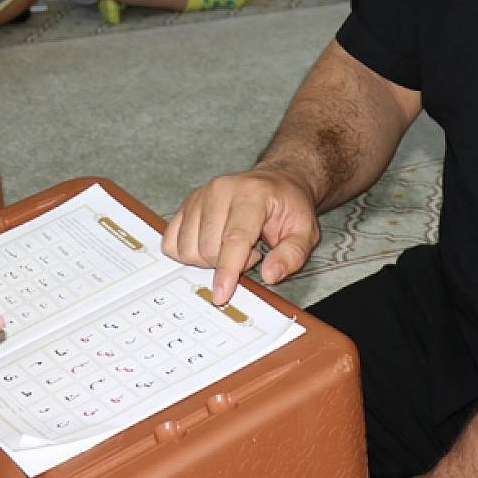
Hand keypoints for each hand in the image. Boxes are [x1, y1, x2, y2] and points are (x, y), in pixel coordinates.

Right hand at [163, 168, 319, 303]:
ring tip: (233, 245)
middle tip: (252, 252)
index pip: (233, 238)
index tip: (221, 295)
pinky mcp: (186, 204)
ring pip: (188, 249)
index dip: (226, 270)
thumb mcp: (305, 231)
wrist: (276, 181)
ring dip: (209, 259)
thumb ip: (292, 255)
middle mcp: (220, 190)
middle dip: (228, 264)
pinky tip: (211, 244)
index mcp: (251, 194)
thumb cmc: (288, 206)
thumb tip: (270, 275)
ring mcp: (200, 195)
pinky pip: (172, 242)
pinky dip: (190, 253)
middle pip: (208, 248)